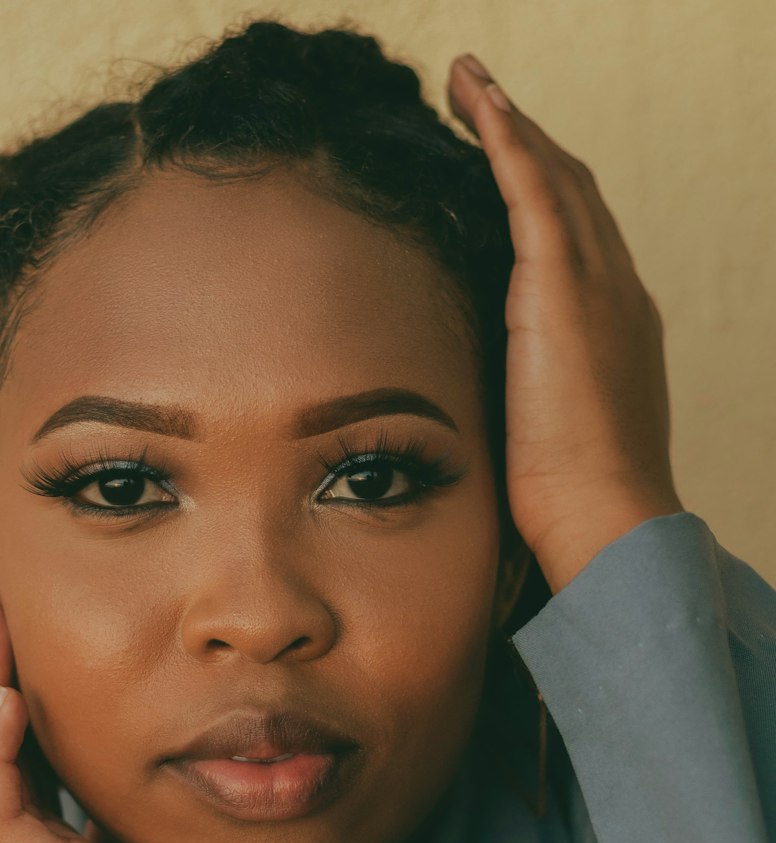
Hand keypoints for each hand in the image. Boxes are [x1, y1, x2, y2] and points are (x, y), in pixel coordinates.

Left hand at [448, 54, 684, 591]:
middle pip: (570, 192)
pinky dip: (505, 137)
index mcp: (614, 326)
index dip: (542, 193)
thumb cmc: (573, 501)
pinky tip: (476, 101)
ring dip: (509, 122)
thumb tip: (488, 406)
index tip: (503, 165)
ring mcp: (596, 282)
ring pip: (552, 176)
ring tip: (468, 84)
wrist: (606, 516)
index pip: (577, 239)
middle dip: (526, 141)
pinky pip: (532, 188)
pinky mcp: (562, 287)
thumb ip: (527, 398)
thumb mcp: (548, 435)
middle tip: (480, 101)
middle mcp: (616, 290)